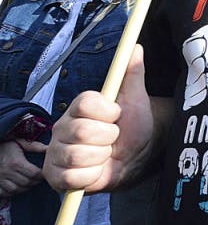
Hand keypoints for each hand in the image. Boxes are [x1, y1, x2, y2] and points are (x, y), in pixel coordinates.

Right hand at [0, 139, 43, 196]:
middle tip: (39, 180)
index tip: (44, 174)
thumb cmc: (5, 145)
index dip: (41, 175)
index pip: (34, 173)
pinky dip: (12, 193)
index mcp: (16, 162)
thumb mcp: (20, 142)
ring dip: (25, 188)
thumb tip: (48, 148)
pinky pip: (4, 193)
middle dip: (35, 182)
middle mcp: (7, 172)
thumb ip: (34, 146)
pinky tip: (17, 188)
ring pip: (15, 190)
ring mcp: (0, 179)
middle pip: (26, 183)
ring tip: (30, 184)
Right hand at [43, 45, 155, 192]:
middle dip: (108, 137)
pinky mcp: (56, 176)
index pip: (86, 103)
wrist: (133, 157)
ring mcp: (56, 151)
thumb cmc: (131, 125)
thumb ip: (133, 73)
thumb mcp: (136, 98)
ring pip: (78, 155)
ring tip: (105, 154)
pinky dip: (91, 175)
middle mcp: (62, 127)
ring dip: (101, 157)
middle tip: (112, 138)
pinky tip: (96, 170)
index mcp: (79, 106)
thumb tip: (135, 47)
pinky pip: (73, 177)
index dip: (108, 112)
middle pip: (82, 132)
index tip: (116, 114)